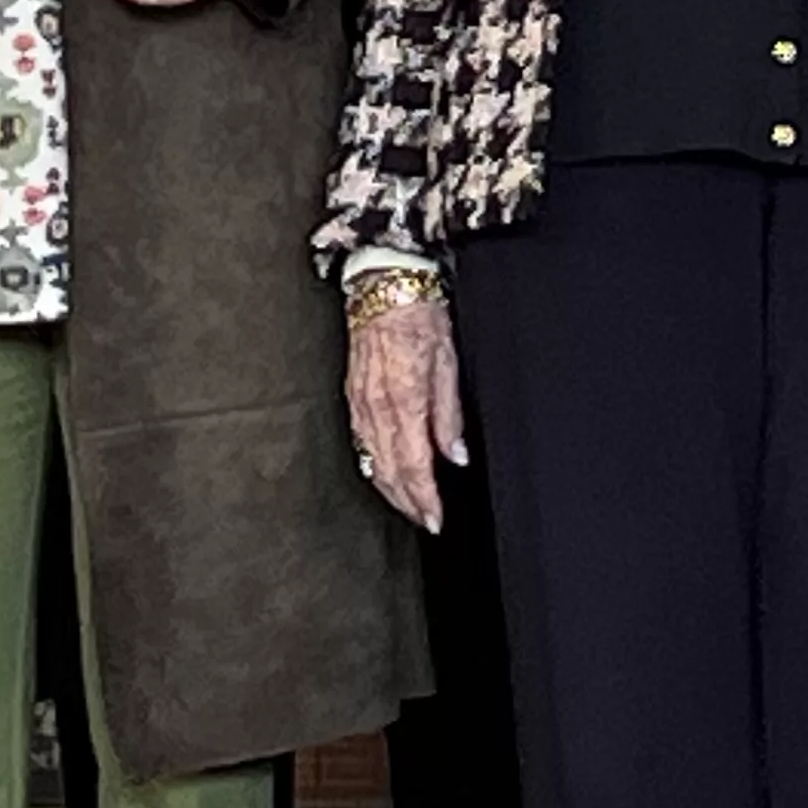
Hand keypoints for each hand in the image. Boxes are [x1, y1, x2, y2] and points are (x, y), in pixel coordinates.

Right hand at [345, 293, 463, 533]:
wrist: (384, 285)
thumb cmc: (421, 316)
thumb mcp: (449, 361)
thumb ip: (449, 414)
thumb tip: (455, 455)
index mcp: (404, 399)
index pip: (414, 464)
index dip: (424, 498)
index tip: (436, 519)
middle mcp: (376, 407)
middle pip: (390, 471)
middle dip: (408, 502)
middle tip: (427, 521)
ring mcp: (360, 404)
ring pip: (372, 461)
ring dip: (390, 490)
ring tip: (409, 507)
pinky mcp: (352, 397)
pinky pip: (361, 444)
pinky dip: (374, 467)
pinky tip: (384, 475)